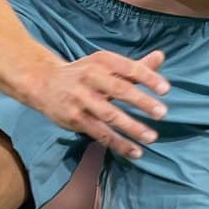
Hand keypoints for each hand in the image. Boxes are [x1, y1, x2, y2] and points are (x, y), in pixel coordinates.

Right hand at [25, 49, 169, 158]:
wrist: (43, 82)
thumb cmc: (84, 74)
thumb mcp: (106, 65)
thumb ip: (135, 66)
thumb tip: (161, 56)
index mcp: (102, 61)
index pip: (129, 68)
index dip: (148, 78)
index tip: (166, 89)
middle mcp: (90, 77)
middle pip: (119, 89)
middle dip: (141, 102)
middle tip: (162, 113)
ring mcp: (81, 99)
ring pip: (109, 115)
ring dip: (131, 127)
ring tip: (151, 137)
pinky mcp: (74, 119)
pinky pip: (100, 133)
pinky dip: (118, 143)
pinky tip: (135, 152)